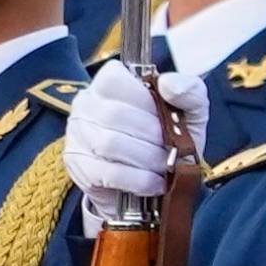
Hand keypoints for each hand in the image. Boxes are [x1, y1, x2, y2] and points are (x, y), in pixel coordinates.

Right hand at [65, 63, 207, 233]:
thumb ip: (189, 91)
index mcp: (108, 84)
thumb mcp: (189, 112)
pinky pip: (109, 173)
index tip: (165, 115)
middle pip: (115, 114)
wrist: (150, 186)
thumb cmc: (168, 139)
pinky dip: (139, 180)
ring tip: (164, 166)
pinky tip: (154, 182)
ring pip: (110, 144)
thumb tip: (169, 84)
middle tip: (172, 148)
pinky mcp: (78, 167)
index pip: (113, 79)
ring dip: (147, 159)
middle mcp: (85, 105)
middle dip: (153, 135)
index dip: (145, 100)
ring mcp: (76, 136)